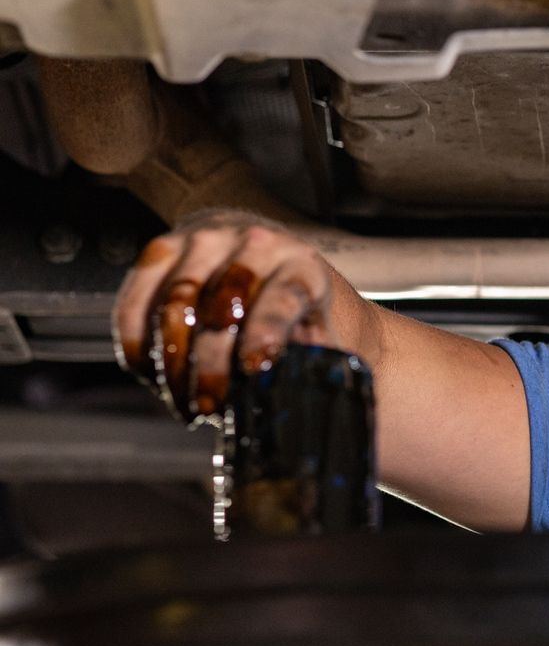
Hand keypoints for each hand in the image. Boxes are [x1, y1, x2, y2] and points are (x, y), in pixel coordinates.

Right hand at [113, 213, 338, 423]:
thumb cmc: (289, 301)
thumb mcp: (315, 324)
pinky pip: (136, 302)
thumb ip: (315, 356)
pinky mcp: (161, 249)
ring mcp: (203, 242)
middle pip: (223, 303)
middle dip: (212, 360)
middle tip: (209, 403)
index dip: (266, 332)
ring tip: (184, 401)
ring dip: (172, 361)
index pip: (283, 297)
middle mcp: (254, 244)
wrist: (258, 249)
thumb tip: (311, 390)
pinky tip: (153, 377)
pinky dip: (138, 346)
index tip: (254, 369)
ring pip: (174, 303)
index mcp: (301, 265)